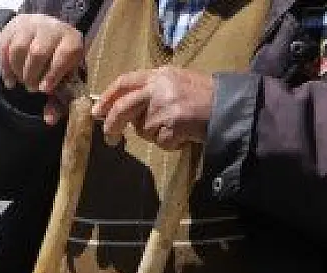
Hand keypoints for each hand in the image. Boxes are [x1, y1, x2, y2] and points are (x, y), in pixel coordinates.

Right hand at [0, 14, 85, 124]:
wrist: (42, 33)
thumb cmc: (56, 60)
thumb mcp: (63, 78)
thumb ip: (58, 100)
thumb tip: (49, 120)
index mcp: (71, 40)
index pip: (64, 53)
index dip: (54, 73)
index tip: (44, 89)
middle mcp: (52, 29)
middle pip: (38, 52)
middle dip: (32, 75)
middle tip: (31, 87)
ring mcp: (31, 26)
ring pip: (18, 49)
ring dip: (18, 71)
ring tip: (22, 80)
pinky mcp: (12, 28)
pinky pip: (4, 49)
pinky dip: (5, 69)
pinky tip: (10, 79)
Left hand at [92, 67, 215, 148]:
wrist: (230, 106)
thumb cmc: (202, 96)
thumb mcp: (175, 83)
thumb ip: (148, 92)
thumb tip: (118, 110)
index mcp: (159, 74)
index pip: (124, 82)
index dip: (107, 98)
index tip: (96, 112)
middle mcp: (159, 87)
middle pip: (123, 108)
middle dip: (112, 125)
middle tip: (110, 138)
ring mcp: (165, 106)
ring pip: (142, 129)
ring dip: (154, 135)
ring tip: (176, 126)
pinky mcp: (172, 124)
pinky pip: (159, 141)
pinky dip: (169, 143)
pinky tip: (184, 134)